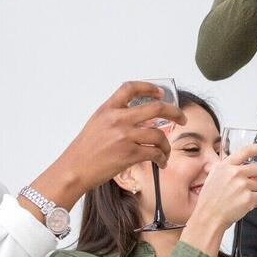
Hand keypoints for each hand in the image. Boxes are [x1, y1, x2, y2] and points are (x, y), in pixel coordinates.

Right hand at [28, 82, 186, 210]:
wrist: (73, 169)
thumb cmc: (83, 151)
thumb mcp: (96, 124)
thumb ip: (116, 117)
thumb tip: (139, 119)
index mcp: (108, 109)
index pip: (131, 88)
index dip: (149, 87)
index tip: (161, 92)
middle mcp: (118, 119)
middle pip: (156, 108)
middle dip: (175, 112)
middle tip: (182, 118)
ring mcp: (124, 136)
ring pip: (159, 135)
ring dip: (167, 145)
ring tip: (166, 152)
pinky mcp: (129, 154)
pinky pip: (155, 153)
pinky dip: (162, 158)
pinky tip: (161, 162)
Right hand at [191, 144, 256, 229]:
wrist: (208, 218)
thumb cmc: (209, 201)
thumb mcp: (213, 177)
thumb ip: (227, 169)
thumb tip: (243, 167)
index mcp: (225, 166)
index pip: (246, 150)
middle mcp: (234, 173)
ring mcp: (242, 185)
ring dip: (256, 192)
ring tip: (243, 199)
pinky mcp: (248, 198)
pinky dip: (256, 203)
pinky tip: (245, 206)